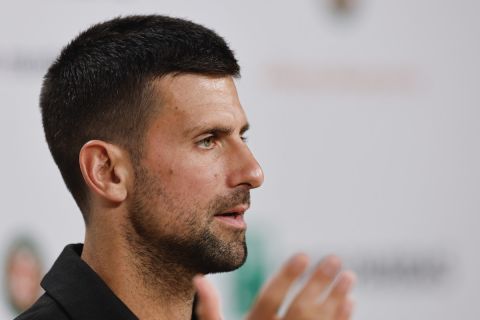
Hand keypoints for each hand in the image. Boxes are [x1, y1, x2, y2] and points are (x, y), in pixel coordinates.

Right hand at [194, 254, 355, 319]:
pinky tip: (350, 302)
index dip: (286, 276)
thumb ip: (209, 311)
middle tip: (334, 259)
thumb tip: (199, 278)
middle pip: (300, 309)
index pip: (269, 299)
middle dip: (318, 283)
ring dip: (336, 299)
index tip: (303, 254)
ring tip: (349, 276)